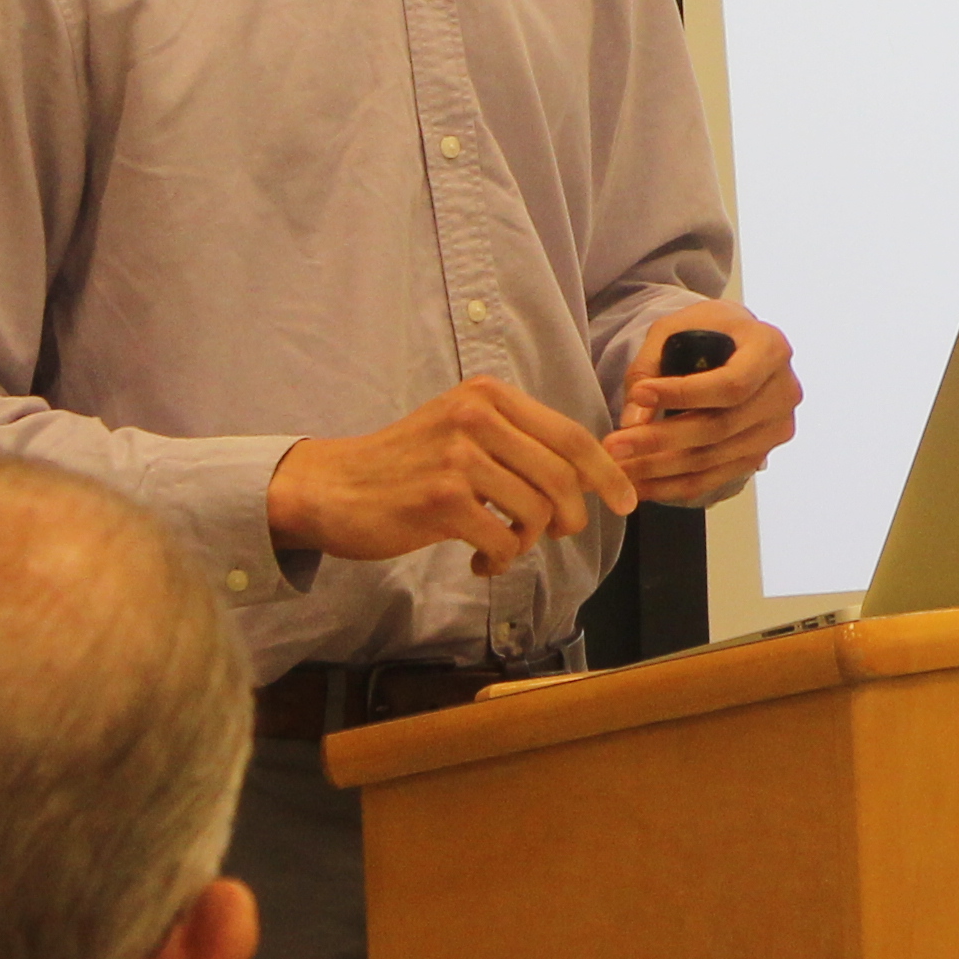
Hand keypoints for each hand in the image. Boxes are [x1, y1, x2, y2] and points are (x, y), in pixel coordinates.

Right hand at [267, 378, 635, 572]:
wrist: (332, 487)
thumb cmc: (405, 466)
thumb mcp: (463, 431)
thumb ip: (519, 443)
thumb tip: (589, 476)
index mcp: (488, 395)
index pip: (570, 436)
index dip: (607, 473)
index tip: (626, 502)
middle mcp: (475, 417)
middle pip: (562, 478)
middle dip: (570, 517)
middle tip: (553, 536)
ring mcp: (458, 457)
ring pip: (537, 512)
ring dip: (527, 542)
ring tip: (502, 546)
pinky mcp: (441, 499)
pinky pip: (503, 541)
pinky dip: (500, 562)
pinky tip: (478, 563)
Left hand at [610, 301, 799, 508]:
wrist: (737, 343)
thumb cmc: (707, 329)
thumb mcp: (674, 329)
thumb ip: (649, 367)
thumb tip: (633, 420)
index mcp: (770, 349)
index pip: (732, 383)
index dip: (685, 394)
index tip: (640, 395)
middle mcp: (783, 392)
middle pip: (720, 427)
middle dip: (661, 440)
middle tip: (614, 446)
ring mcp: (775, 429)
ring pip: (714, 459)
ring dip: (661, 469)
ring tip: (618, 469)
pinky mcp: (760, 454)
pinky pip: (715, 478)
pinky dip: (674, 485)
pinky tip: (640, 485)